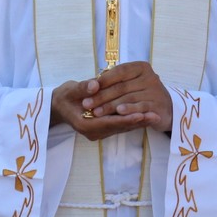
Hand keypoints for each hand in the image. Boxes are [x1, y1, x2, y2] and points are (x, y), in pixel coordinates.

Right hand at [51, 61, 172, 141]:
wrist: (60, 105)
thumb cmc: (65, 96)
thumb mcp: (70, 90)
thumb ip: (83, 88)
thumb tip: (95, 84)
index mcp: (84, 124)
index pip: (108, 122)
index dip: (125, 119)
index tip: (141, 114)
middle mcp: (93, 132)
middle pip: (119, 127)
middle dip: (137, 121)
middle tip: (155, 115)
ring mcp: (99, 132)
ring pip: (122, 128)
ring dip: (139, 122)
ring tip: (156, 115)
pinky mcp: (105, 129)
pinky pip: (121, 125)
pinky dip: (133, 120)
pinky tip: (147, 115)